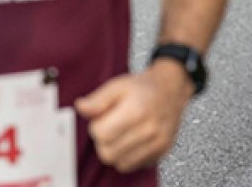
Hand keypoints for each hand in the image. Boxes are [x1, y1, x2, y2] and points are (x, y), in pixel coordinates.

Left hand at [75, 62, 193, 172]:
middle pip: (108, 153)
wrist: (171, 88)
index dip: (97, 127)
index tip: (104, 118)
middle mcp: (150, 129)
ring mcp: (158, 142)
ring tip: (122, 134)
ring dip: (115, 151)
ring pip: (120, 163)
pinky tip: (132, 141)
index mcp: (137, 110)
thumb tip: (80, 107)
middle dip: (104, 142)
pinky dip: (128, 157)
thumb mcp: (118, 86)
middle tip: (112, 127)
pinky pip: (134, 165)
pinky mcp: (162, 151)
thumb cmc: (144, 87)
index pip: (101, 134)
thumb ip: (98, 99)